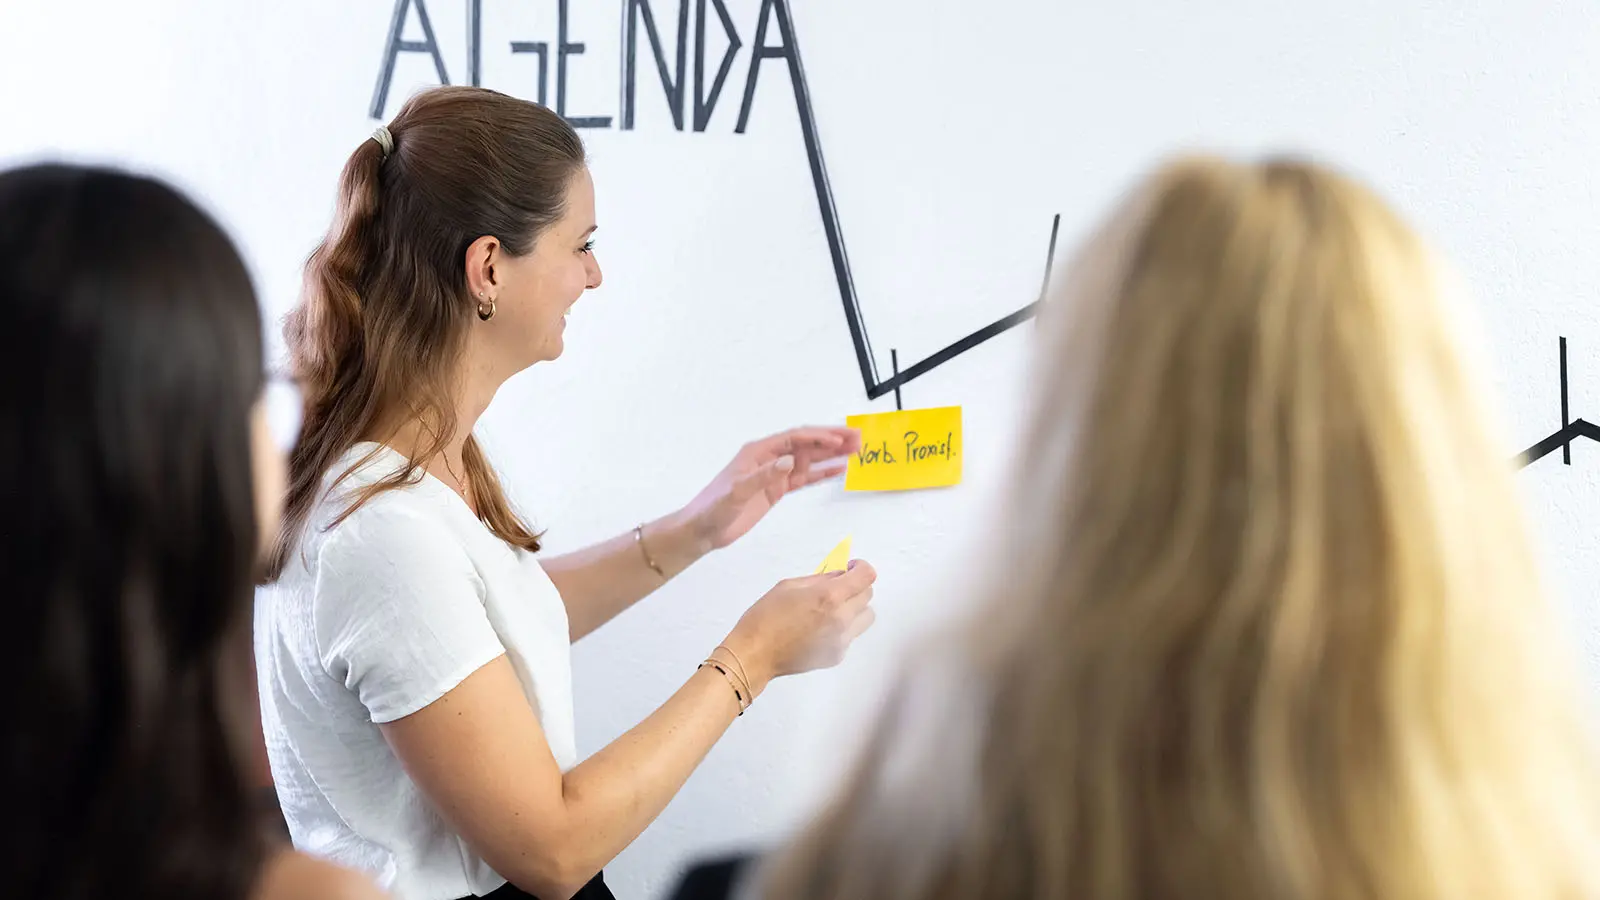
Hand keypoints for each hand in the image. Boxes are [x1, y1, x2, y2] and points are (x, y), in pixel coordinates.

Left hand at [679, 426, 860, 551]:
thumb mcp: (737, 491)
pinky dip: (821, 473)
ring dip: (831, 455)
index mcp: (759, 452)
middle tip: (858, 438)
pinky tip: (838, 470)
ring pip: (808, 460)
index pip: (794, 438)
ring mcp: (775, 474)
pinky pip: (803, 478)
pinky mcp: (777, 490)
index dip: (818, 437)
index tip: (840, 440)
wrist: (703, 529)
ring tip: (856, 450)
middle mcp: (770, 458)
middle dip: (832, 440)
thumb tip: (789, 461)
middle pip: (806, 445)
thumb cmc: (714, 508)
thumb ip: (763, 476)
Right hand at [722, 560, 877, 694]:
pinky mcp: (837, 656)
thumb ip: (820, 579)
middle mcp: (841, 619)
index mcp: (829, 597)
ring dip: (855, 608)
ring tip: (832, 609)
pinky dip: (843, 628)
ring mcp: (842, 641)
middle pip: (869, 595)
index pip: (866, 576)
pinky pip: (851, 635)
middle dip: (856, 587)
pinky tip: (819, 628)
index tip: (850, 568)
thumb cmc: (765, 617)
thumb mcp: (790, 585)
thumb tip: (839, 575)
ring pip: (866, 617)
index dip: (861, 567)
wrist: (755, 654)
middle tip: (837, 587)